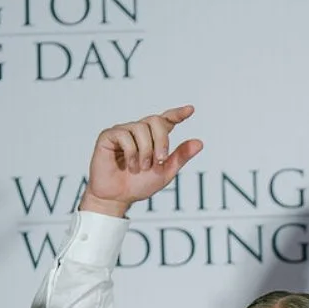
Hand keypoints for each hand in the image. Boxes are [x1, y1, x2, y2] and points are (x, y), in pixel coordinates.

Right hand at [81, 106, 203, 217]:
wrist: (118, 198)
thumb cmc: (139, 185)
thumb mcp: (165, 172)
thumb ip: (180, 156)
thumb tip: (200, 142)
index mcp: (153, 137)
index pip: (166, 120)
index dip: (177, 113)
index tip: (190, 110)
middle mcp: (138, 130)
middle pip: (156, 120)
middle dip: (161, 141)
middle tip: (159, 160)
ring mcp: (123, 131)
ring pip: (140, 128)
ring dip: (145, 151)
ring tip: (141, 168)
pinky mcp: (108, 136)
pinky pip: (124, 135)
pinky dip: (131, 153)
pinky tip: (130, 166)